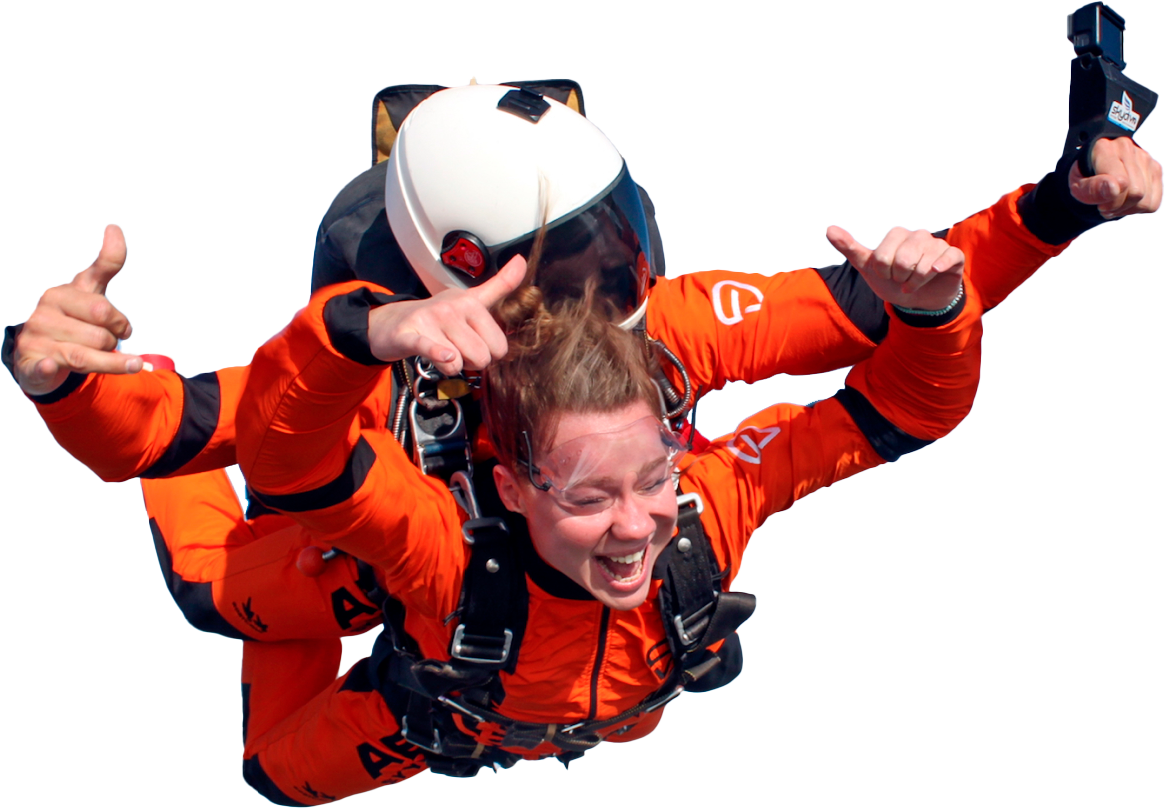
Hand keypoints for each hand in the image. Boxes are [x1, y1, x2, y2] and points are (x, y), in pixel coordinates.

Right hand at [14, 224, 140, 396]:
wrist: (41, 351)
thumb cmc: (72, 319)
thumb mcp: (90, 290)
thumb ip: (106, 263)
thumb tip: (113, 226)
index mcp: (62, 293)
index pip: (102, 307)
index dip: (119, 321)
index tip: (124, 328)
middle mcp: (45, 312)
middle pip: (101, 332)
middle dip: (113, 341)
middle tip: (109, 342)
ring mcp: (36, 337)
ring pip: (88, 355)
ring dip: (105, 362)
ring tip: (102, 357)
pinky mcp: (32, 363)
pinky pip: (44, 366)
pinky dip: (49, 368)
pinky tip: (51, 365)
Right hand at [367, 255, 526, 375]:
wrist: (393, 322)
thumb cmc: (437, 315)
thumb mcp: (471, 298)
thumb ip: (500, 284)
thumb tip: (522, 261)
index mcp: (471, 302)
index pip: (499, 345)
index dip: (488, 352)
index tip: (474, 343)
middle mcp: (452, 308)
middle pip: (481, 357)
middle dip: (469, 361)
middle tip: (455, 348)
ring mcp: (431, 320)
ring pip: (459, 362)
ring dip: (450, 366)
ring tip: (440, 351)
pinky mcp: (411, 335)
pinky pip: (433, 349)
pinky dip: (441, 356)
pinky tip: (445, 356)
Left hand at [825, 226, 963, 311]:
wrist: (918, 300)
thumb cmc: (892, 280)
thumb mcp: (868, 266)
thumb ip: (849, 247)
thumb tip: (828, 228)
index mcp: (897, 234)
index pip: (882, 256)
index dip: (882, 273)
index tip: (886, 274)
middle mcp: (918, 235)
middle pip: (903, 260)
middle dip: (899, 278)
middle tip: (901, 279)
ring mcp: (937, 245)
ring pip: (924, 265)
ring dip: (915, 282)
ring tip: (914, 283)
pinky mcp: (954, 256)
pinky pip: (949, 257)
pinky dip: (939, 267)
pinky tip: (934, 273)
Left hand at [1070, 137, 1162, 218]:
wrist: (1092, 171)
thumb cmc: (1083, 178)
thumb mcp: (1076, 186)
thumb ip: (1091, 187)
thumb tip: (1114, 188)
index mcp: (1104, 149)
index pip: (1122, 182)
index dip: (1111, 201)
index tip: (1100, 204)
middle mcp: (1128, 149)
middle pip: (1136, 193)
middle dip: (1118, 206)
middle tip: (1104, 206)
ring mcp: (1145, 158)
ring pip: (1145, 200)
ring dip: (1126, 209)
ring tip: (1113, 203)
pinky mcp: (1155, 169)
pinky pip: (1153, 203)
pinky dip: (1137, 209)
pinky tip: (1124, 202)